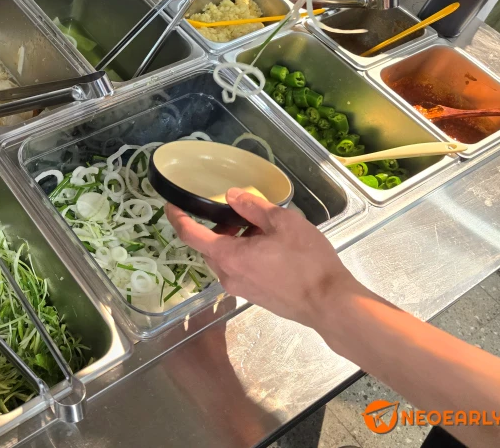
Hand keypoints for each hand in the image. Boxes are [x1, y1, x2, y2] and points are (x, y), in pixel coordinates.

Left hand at [166, 188, 369, 327]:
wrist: (329, 303)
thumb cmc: (307, 261)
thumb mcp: (283, 222)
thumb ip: (252, 207)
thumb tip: (231, 196)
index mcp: (228, 256)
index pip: (190, 235)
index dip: (177, 218)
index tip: (171, 205)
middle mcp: (227, 276)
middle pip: (209, 247)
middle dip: (216, 227)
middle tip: (238, 213)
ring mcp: (240, 289)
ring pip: (225, 259)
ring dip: (233, 241)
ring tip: (260, 228)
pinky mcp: (254, 296)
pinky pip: (238, 270)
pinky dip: (244, 255)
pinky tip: (269, 247)